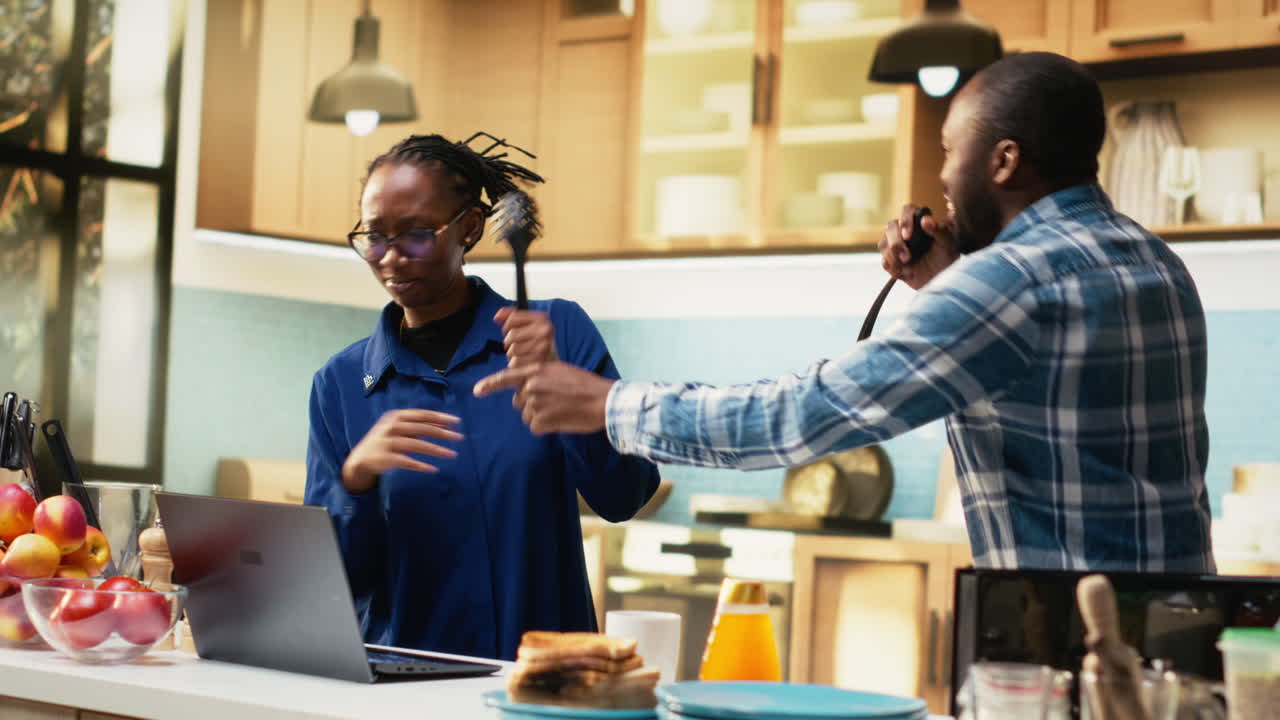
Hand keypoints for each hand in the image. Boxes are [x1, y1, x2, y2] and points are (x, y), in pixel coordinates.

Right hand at [341, 409, 461, 492]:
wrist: (360, 459)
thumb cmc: (386, 441)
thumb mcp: (400, 429)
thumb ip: (419, 427)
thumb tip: (446, 426)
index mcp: (396, 416)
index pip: (422, 415)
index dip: (440, 417)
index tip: (457, 421)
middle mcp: (391, 427)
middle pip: (422, 428)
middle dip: (442, 433)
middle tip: (459, 438)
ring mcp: (387, 442)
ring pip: (416, 445)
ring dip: (436, 449)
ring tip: (452, 454)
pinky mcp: (385, 458)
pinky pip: (407, 461)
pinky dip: (421, 466)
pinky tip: (433, 469)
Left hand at [473, 361, 614, 434]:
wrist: (603, 401)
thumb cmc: (585, 385)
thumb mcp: (560, 371)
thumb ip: (540, 376)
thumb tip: (526, 387)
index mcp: (536, 370)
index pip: (505, 378)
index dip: (489, 385)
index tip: (476, 391)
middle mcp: (531, 385)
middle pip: (519, 401)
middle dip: (532, 404)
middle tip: (555, 402)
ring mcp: (535, 403)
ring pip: (527, 416)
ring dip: (540, 417)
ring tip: (561, 410)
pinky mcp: (541, 420)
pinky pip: (535, 427)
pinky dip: (546, 427)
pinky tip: (561, 420)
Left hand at [494, 306, 556, 367]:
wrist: (550, 363)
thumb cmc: (535, 343)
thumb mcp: (526, 325)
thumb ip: (510, 316)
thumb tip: (496, 317)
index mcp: (542, 318)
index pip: (511, 319)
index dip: (507, 327)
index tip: (515, 331)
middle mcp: (545, 331)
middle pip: (511, 335)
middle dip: (510, 342)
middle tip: (520, 345)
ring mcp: (543, 347)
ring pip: (512, 350)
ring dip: (513, 354)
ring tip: (523, 354)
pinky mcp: (538, 363)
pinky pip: (515, 362)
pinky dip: (516, 364)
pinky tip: (525, 362)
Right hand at [879, 203, 959, 289]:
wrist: (942, 282)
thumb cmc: (948, 259)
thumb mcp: (948, 244)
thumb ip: (940, 230)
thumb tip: (925, 220)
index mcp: (920, 222)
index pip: (907, 210)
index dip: (905, 221)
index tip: (908, 237)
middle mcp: (906, 231)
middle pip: (890, 226)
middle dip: (896, 243)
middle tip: (907, 257)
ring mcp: (897, 246)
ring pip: (883, 243)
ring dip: (892, 255)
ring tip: (906, 265)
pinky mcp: (892, 261)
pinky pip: (884, 261)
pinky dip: (892, 267)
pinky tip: (904, 272)